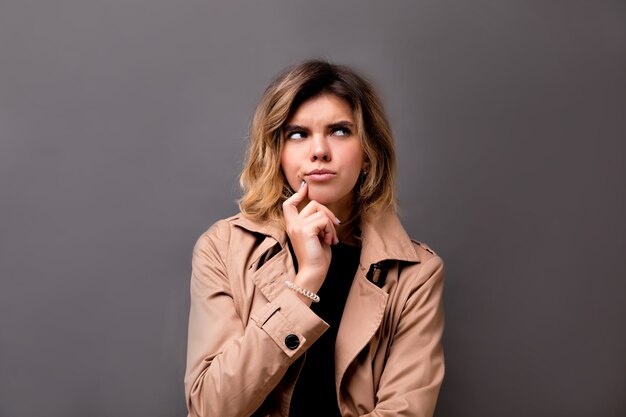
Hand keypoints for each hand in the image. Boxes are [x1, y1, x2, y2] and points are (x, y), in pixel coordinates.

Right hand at [282, 181, 340, 299]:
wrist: (313, 273)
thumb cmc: (317, 258)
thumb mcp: (316, 236)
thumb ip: (316, 223)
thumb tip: (325, 212)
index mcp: (292, 226)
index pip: (289, 204)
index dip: (298, 194)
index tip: (305, 187)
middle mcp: (292, 224)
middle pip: (313, 204)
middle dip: (328, 214)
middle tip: (333, 230)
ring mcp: (297, 226)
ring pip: (321, 211)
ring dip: (331, 226)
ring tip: (330, 239)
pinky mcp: (305, 229)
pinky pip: (324, 220)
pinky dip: (330, 230)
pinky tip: (328, 241)